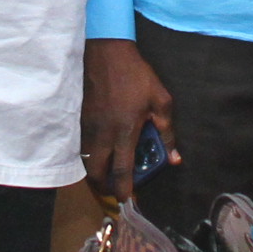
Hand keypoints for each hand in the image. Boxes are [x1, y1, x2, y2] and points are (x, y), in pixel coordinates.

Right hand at [82, 37, 175, 200]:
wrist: (105, 52)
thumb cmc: (136, 76)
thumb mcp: (160, 100)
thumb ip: (167, 131)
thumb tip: (175, 158)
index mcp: (124, 131)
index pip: (121, 171)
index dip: (123, 189)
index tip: (126, 200)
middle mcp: (102, 134)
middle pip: (96, 173)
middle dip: (104, 186)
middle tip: (114, 187)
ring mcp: (86, 126)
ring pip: (85, 161)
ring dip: (94, 171)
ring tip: (106, 172)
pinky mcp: (78, 118)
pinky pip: (79, 146)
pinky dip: (87, 155)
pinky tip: (98, 151)